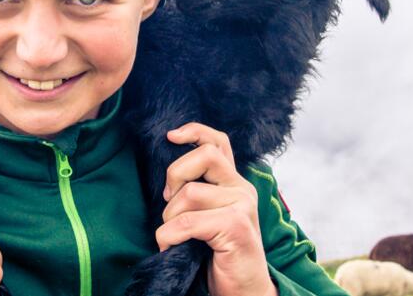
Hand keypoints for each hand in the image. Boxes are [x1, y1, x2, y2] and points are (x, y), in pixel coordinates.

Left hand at [158, 122, 276, 295]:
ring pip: (189, 194)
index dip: (195, 131)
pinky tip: (173, 248)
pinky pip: (186, 222)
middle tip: (169, 202)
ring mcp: (243, 206)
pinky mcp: (236, 226)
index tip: (171, 136)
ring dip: (169, 219)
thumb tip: (169, 183)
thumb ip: (198, 195)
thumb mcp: (207, 219)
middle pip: (204, 156)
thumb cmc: (219, 257)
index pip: (218, 142)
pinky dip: (169, 237)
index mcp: (235, 184)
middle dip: (175, 175)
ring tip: (175, 238)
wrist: (244, 291)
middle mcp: (243, 189)